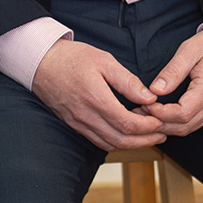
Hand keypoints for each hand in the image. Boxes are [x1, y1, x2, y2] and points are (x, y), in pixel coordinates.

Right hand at [32, 39, 166, 150]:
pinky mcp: (73, 124)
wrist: (40, 62)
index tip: (160, 121)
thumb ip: (127, 81)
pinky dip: (115, 142)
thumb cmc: (72, 57)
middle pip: (120, 140)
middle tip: (161, 135)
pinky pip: (97, 141)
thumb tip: (149, 97)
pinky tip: (126, 134)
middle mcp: (85, 116)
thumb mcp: (104, 60)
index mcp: (95, 98)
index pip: (127, 124)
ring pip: (109, 144)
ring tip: (148, 136)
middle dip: (144, 140)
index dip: (147, 127)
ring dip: (132, 144)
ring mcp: (78, 122)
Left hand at [138, 27, 202, 135]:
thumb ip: (173, 71)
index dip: (160, 114)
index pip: (182, 114)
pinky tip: (164, 114)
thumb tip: (155, 90)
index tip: (144, 104)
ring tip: (148, 113)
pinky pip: (196, 123)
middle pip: (184, 127)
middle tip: (139, 112)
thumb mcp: (190, 49)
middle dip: (159, 123)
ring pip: (189, 128)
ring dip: (167, 125)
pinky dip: (178, 123)